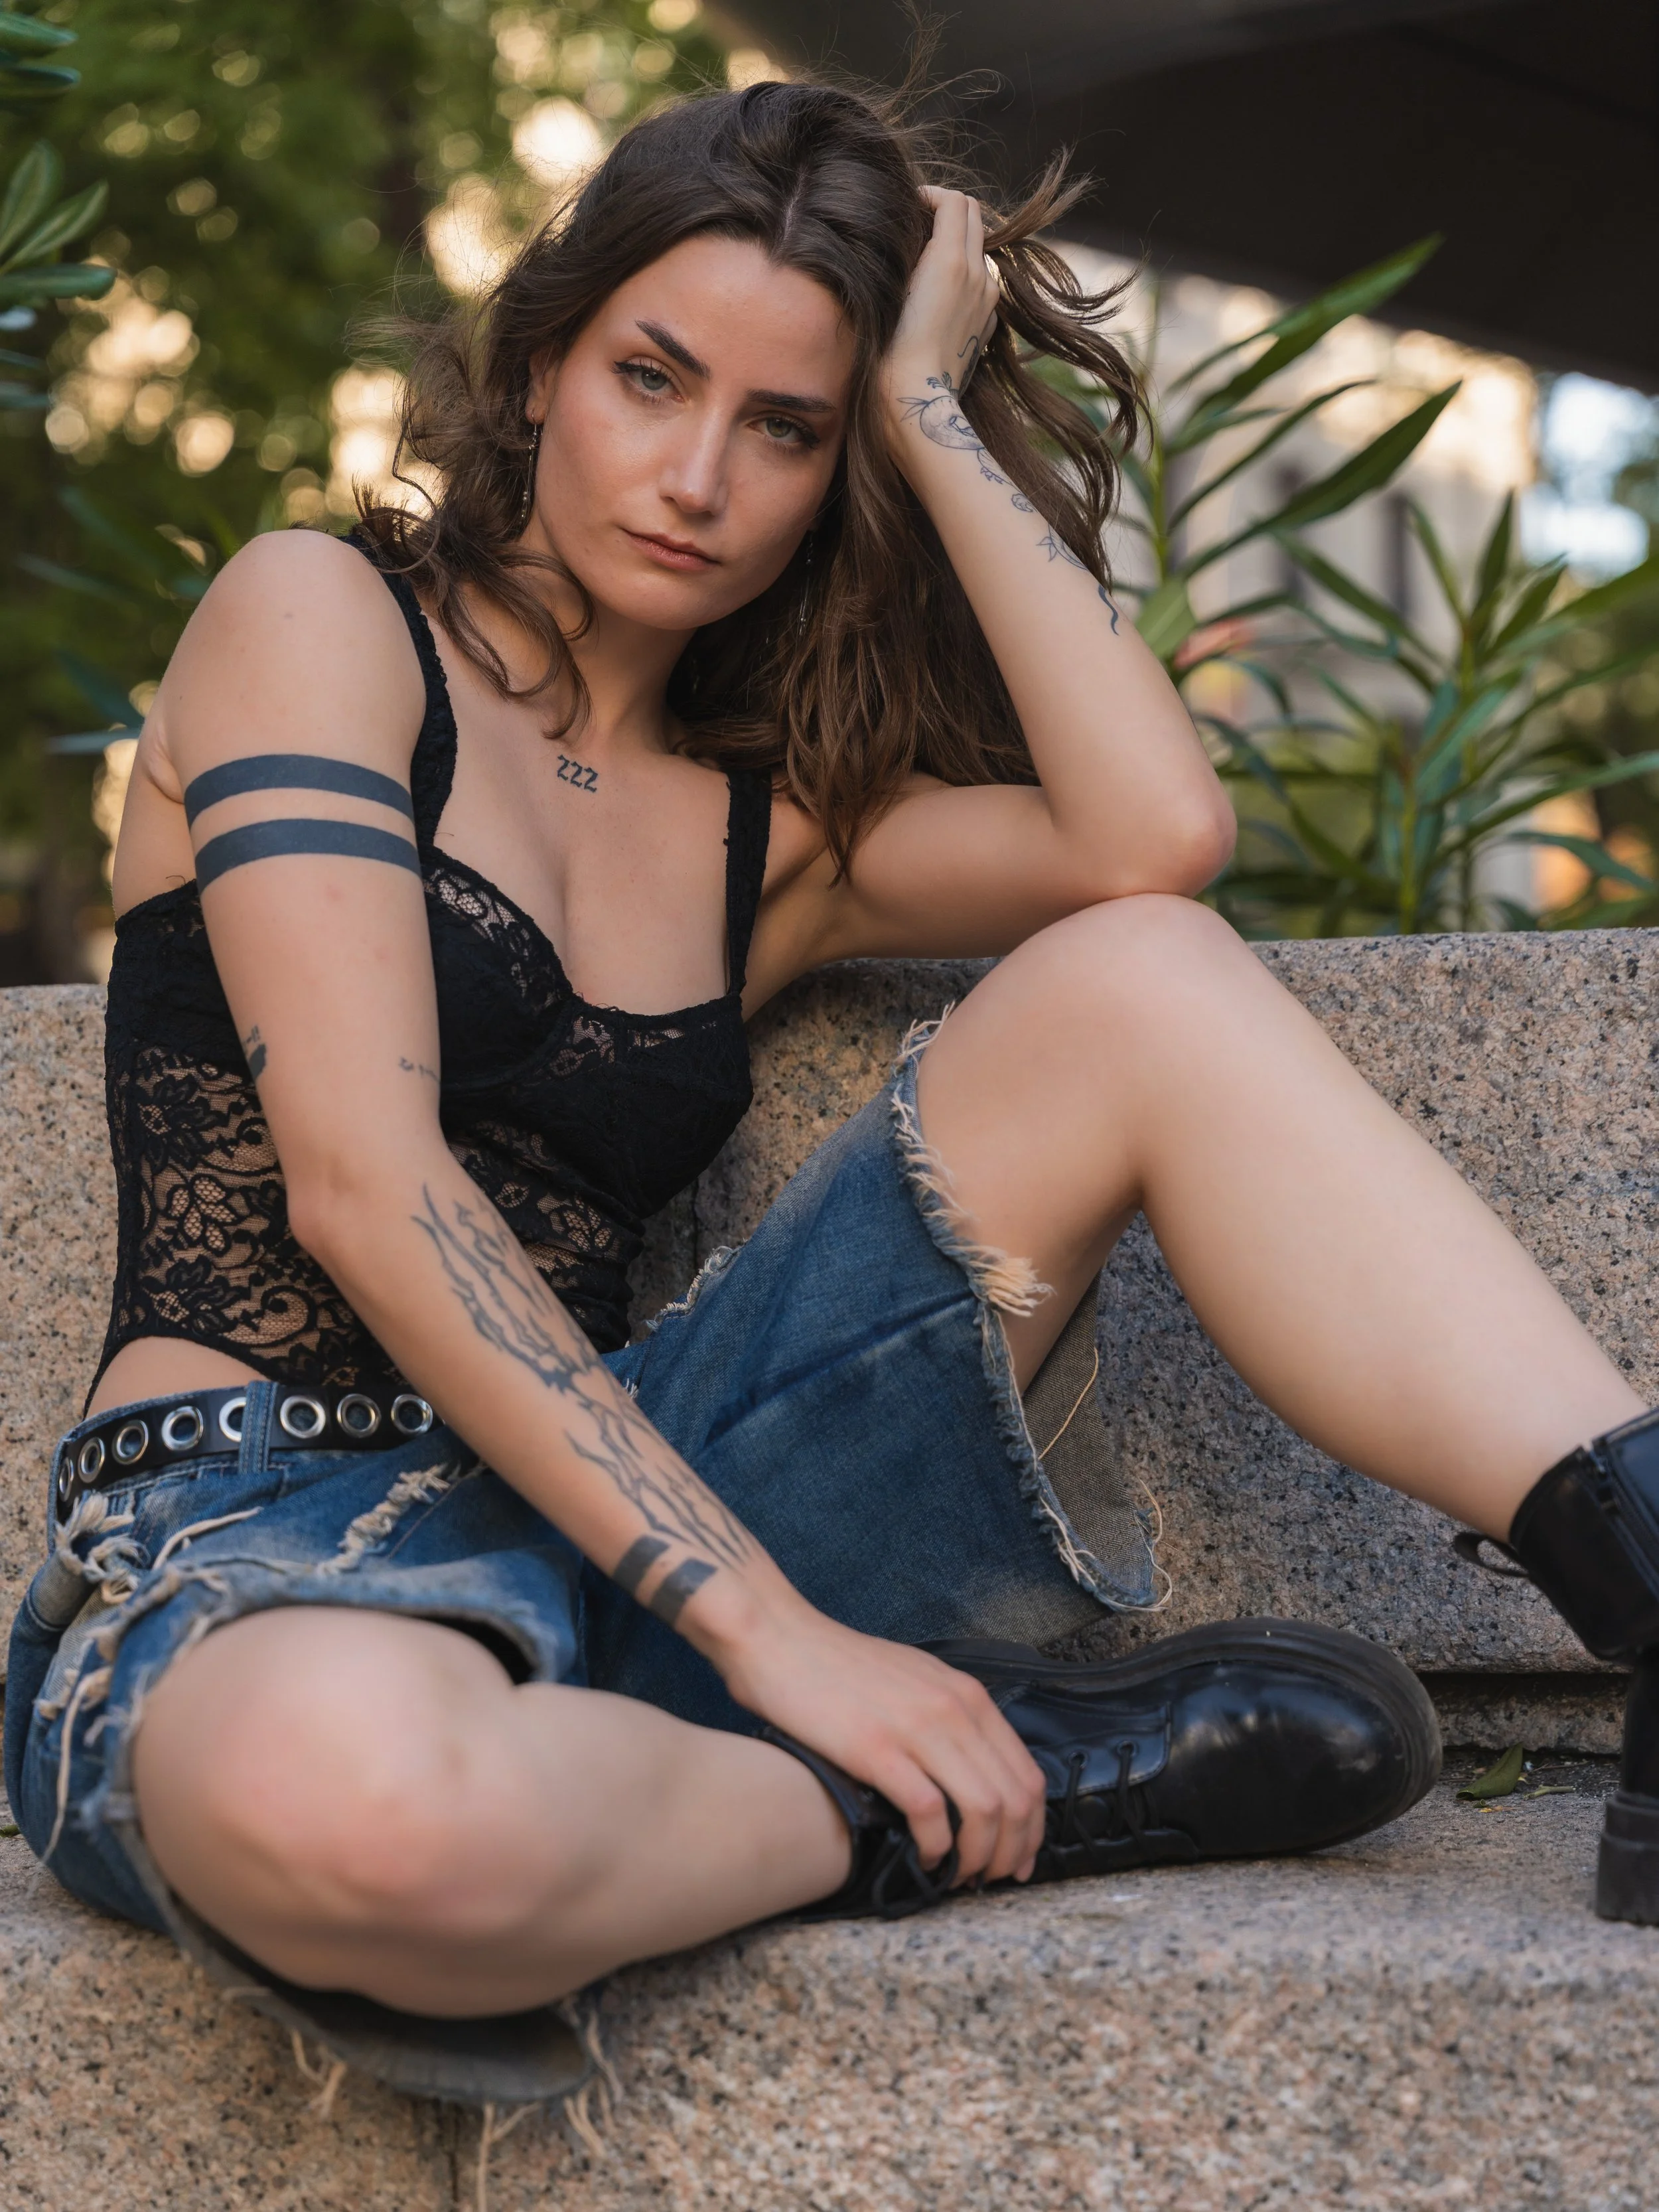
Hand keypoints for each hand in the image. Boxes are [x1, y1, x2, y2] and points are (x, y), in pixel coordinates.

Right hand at [710, 1581, 1046, 1886]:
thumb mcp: (915, 1679)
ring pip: (984, 1810)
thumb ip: (949, 1717)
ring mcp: (918, 1728)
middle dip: (1012, 1853)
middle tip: (991, 1880)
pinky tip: (924, 1859)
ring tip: (959, 1878)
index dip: (1032, 1829)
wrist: (780, 1638)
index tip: (1018, 1860)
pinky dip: (936, 1848)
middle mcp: (955, 1709)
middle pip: (1016, 1800)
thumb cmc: (839, 1665)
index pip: (1028, 1774)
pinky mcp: (878, 1749)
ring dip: (979, 1858)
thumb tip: (968, 1772)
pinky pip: (930, 1812)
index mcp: (967, 1694)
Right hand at [879, 187, 999, 452]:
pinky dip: (964, 274)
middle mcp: (978, 273)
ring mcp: (987, 298)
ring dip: (956, 242)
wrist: (916, 399)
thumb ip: (908, 248)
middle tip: (918, 224)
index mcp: (952, 259)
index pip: (954, 200)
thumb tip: (912, 228)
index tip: (909, 206)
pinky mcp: (989, 322)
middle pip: (973, 216)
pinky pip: (981, 282)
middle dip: (946, 211)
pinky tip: (939, 295)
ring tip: (925, 261)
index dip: (930, 195)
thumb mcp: (891, 287)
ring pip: (978, 248)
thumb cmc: (891, 348)